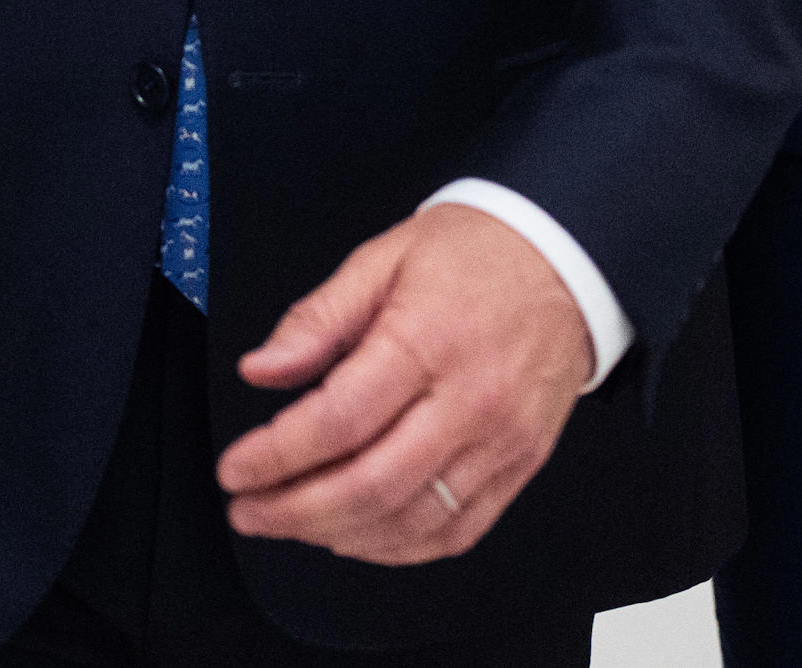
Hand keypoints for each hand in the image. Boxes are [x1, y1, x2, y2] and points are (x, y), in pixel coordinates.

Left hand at [215, 201, 597, 565]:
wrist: (565, 258)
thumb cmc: (476, 253)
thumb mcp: (383, 259)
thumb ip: (317, 319)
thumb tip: (261, 369)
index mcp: (428, 340)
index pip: (339, 420)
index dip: (277, 455)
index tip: (236, 469)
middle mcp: (471, 400)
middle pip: (371, 484)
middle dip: (295, 511)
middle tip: (249, 511)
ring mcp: (501, 441)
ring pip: (411, 519)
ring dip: (339, 535)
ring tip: (291, 524)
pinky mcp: (520, 465)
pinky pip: (456, 531)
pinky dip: (399, 548)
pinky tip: (357, 536)